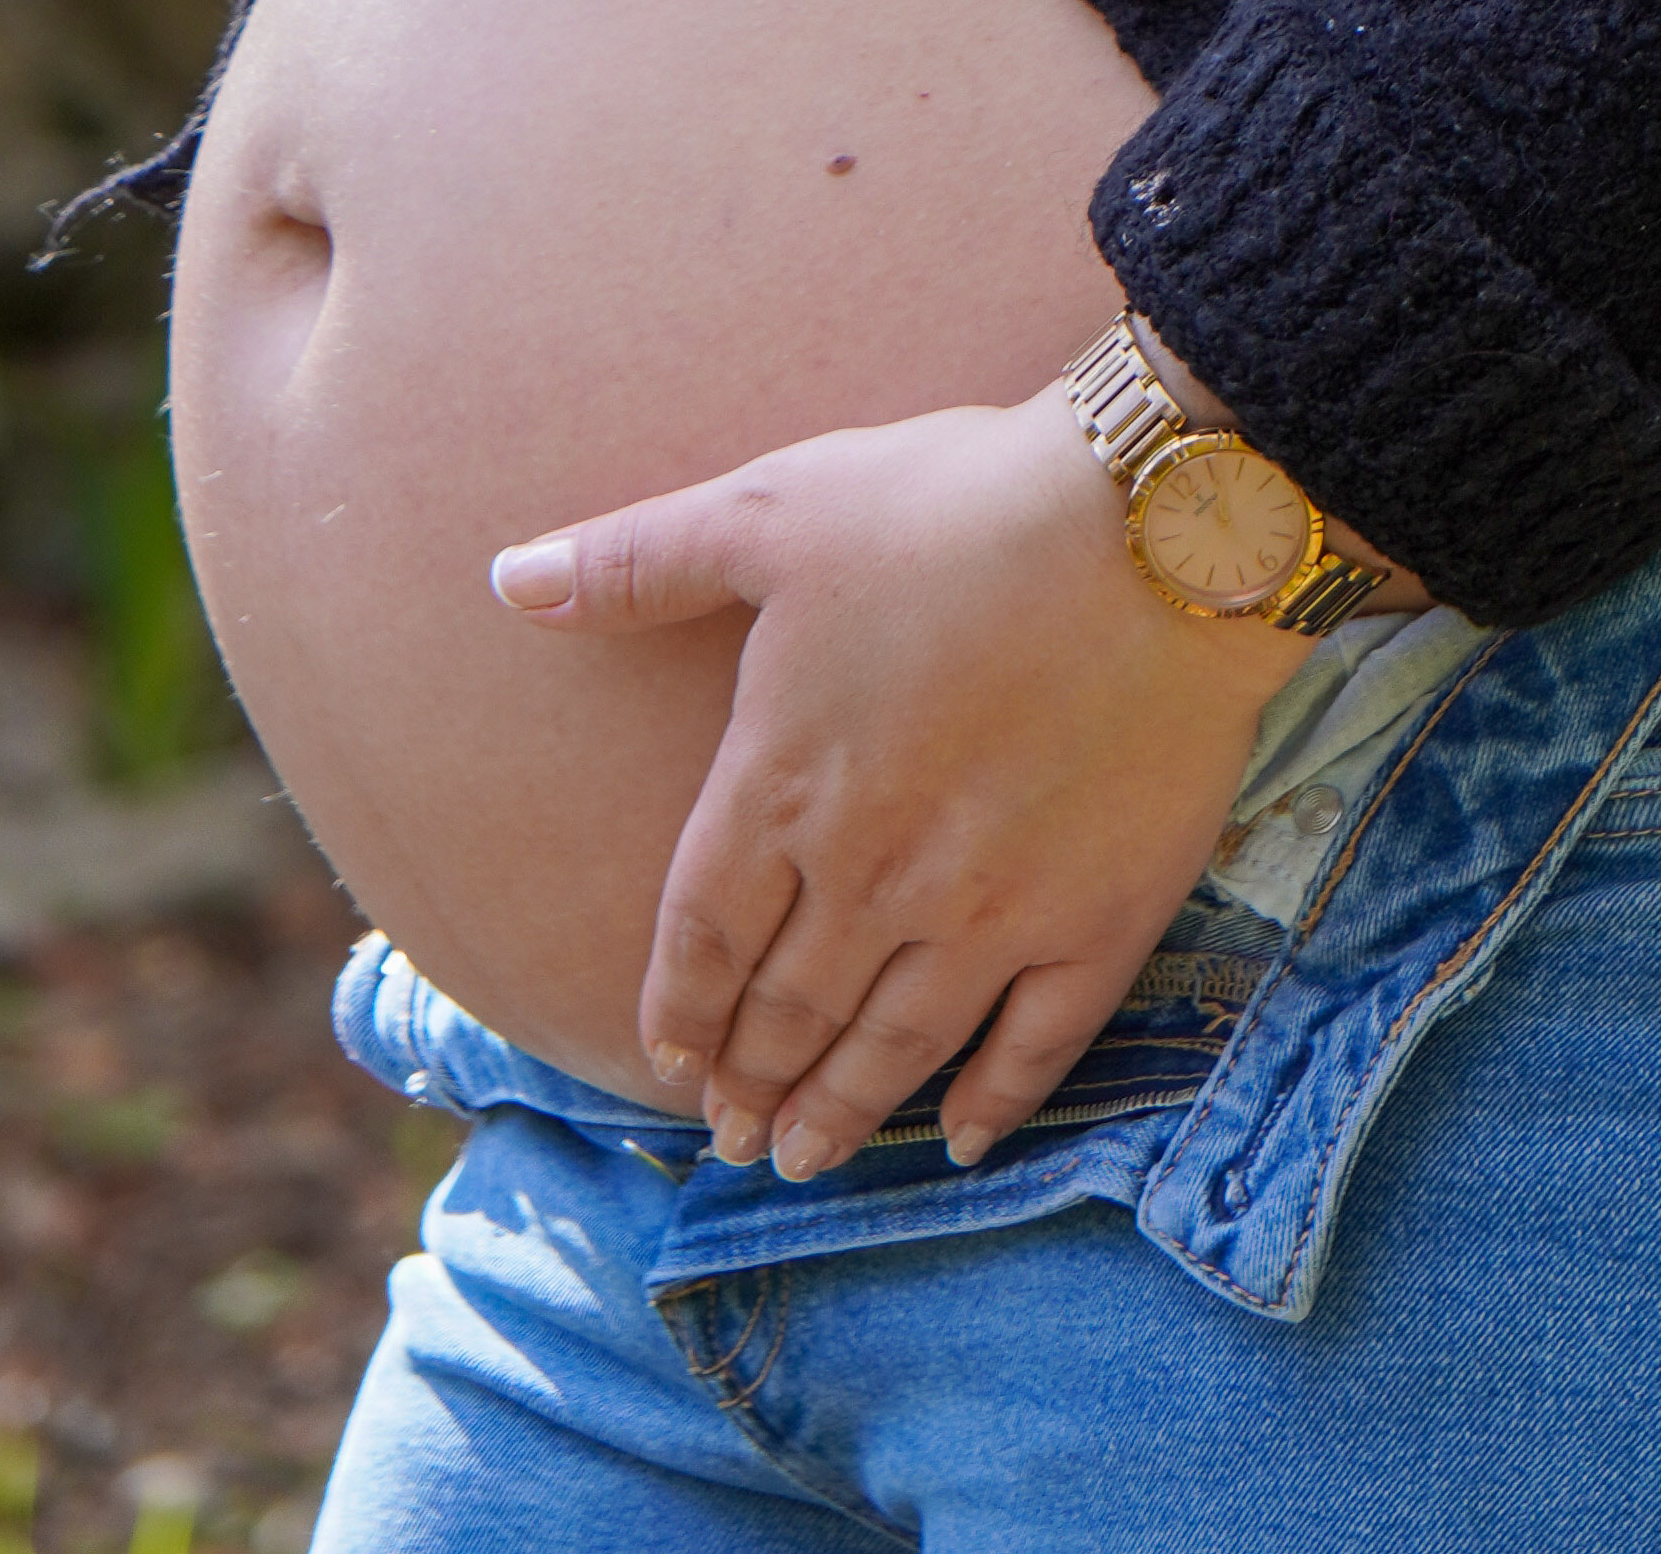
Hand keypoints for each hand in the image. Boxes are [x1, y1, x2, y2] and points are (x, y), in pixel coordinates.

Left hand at [491, 391, 1301, 1179]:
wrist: (1153, 528)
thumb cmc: (954, 503)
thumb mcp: (773, 509)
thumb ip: (638, 559)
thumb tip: (507, 577)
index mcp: (785, 782)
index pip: (705, 931)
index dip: (680, 1005)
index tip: (667, 1061)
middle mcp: (873, 874)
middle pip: (792, 1006)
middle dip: (751, 1077)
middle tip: (731, 1135)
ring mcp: (991, 911)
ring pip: (895, 1044)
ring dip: (840, 1110)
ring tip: (806, 1157)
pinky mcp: (1098, 919)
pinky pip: (1035, 1043)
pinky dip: (993, 1102)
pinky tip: (961, 1139)